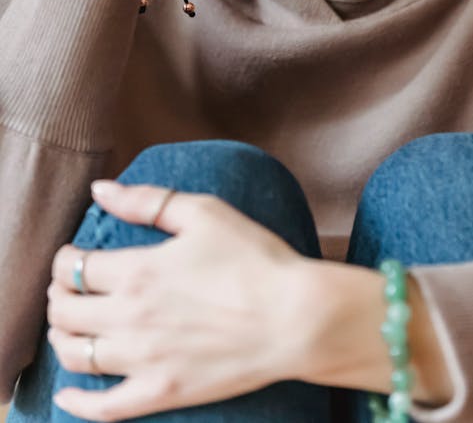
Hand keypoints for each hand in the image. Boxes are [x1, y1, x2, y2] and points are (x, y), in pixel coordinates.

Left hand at [47, 181, 313, 421]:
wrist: (294, 317)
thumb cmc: (254, 258)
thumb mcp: (205, 212)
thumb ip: (147, 200)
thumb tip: (99, 190)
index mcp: (138, 271)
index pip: (74, 267)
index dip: (65, 259)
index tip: (74, 254)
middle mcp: (131, 318)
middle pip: (66, 311)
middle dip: (60, 295)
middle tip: (69, 288)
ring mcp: (143, 361)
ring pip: (75, 355)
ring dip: (61, 338)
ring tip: (70, 325)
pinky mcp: (160, 392)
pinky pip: (102, 408)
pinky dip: (75, 402)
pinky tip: (67, 394)